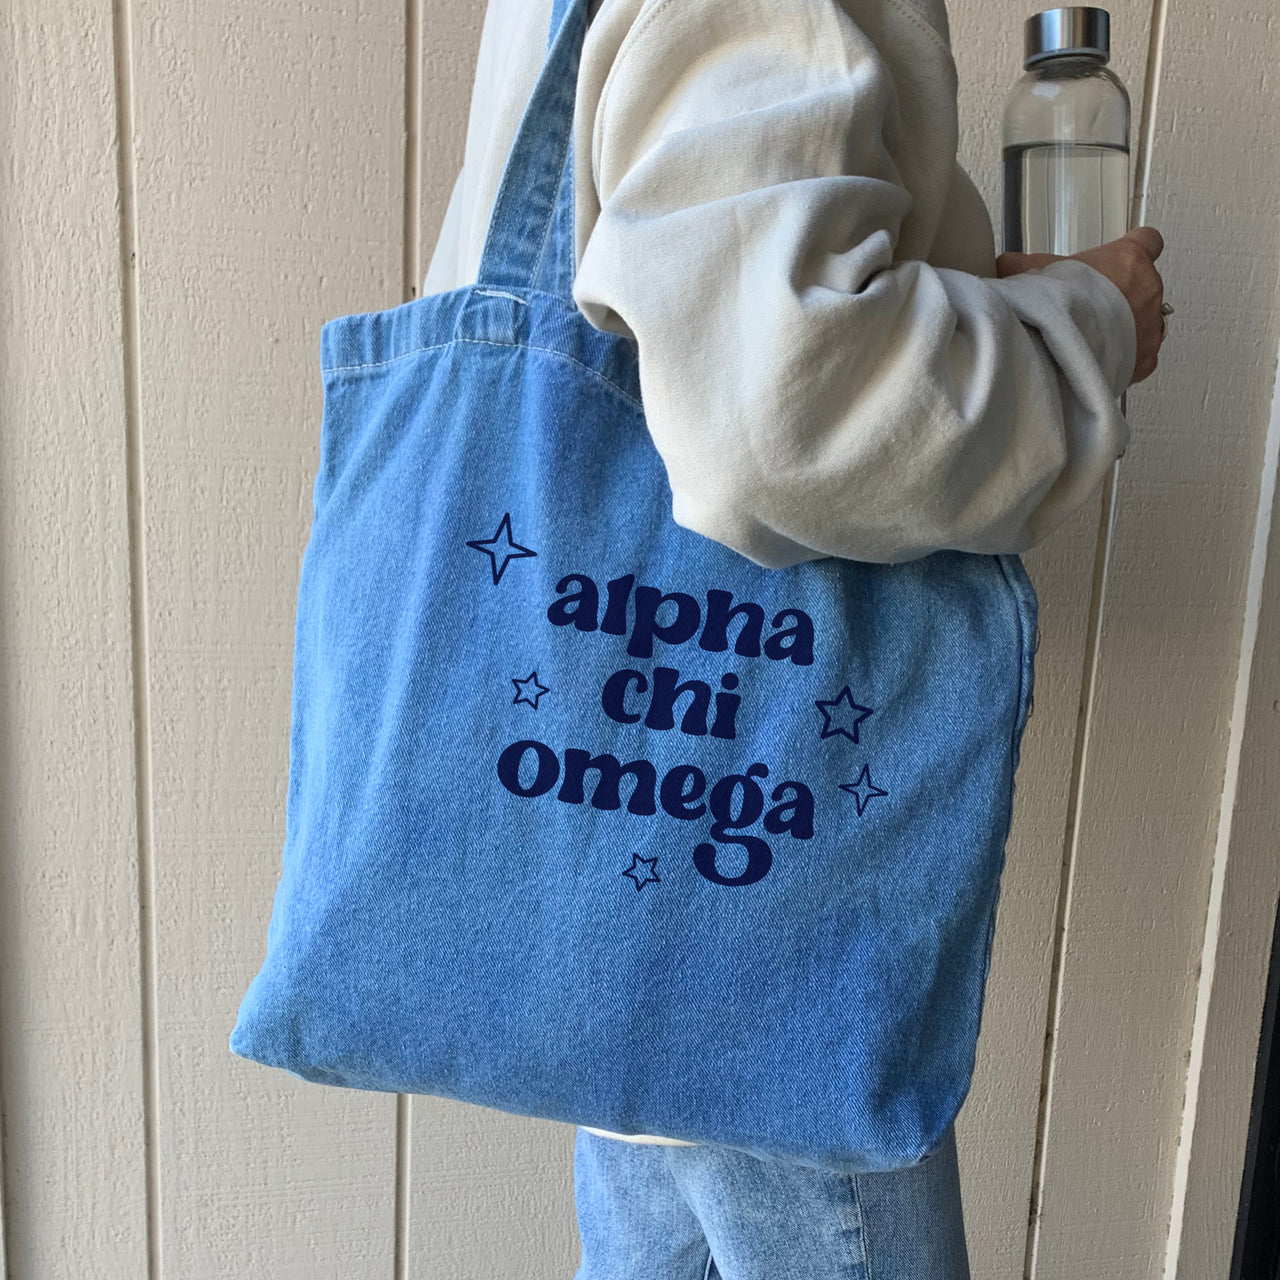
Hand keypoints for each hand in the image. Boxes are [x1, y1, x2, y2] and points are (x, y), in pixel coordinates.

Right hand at [996, 225, 1166, 384]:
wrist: (1066, 349)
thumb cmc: (1060, 307)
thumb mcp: (1033, 272)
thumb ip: (1025, 265)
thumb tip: (1006, 266)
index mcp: (1129, 260)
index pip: (1147, 241)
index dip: (1134, 249)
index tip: (1122, 259)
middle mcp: (1149, 290)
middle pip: (1144, 287)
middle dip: (1121, 297)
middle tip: (1089, 308)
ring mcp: (1152, 326)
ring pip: (1147, 323)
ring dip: (1127, 328)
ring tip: (1094, 339)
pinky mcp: (1146, 359)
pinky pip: (1142, 358)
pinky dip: (1125, 360)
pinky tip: (1100, 361)